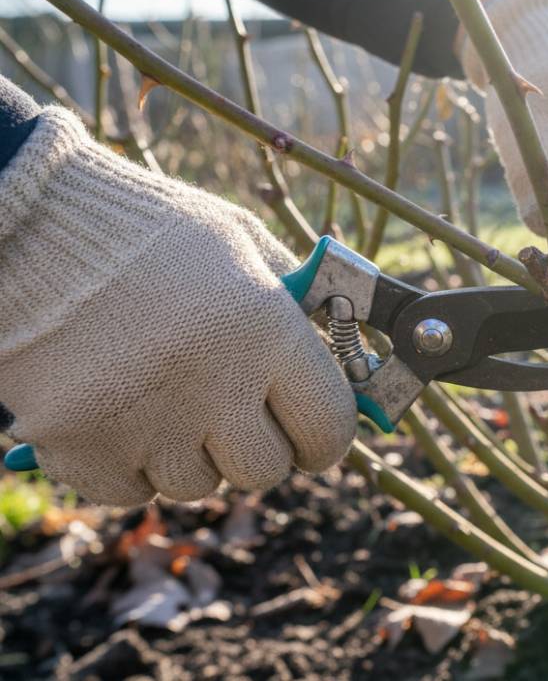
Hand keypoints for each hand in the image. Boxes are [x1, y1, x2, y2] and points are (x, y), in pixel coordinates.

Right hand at [0, 108, 355, 505]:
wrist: (24, 222)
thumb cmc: (144, 229)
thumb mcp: (239, 245)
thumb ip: (296, 306)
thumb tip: (347, 361)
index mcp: (266, 331)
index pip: (330, 428)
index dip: (326, 436)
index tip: (312, 431)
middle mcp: (212, 386)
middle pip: (265, 470)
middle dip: (257, 446)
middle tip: (235, 412)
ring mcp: (143, 425)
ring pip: (199, 485)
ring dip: (192, 453)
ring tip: (166, 395)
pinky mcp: (78, 448)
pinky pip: (132, 493)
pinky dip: (131, 466)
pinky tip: (120, 411)